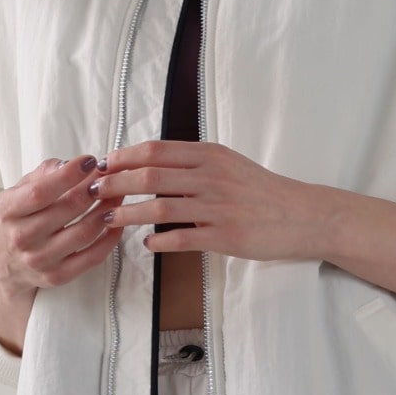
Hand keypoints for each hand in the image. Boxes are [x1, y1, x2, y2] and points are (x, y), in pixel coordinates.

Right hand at [0, 155, 120, 351]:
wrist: (2, 265)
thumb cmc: (16, 219)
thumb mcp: (17, 191)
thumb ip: (43, 174)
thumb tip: (71, 164)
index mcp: (8, 211)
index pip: (41, 192)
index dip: (69, 175)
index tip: (89, 161)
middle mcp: (21, 237)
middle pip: (68, 209)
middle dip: (94, 188)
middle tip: (110, 175)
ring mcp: (40, 260)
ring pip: (84, 232)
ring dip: (107, 210)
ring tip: (117, 195)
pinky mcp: (57, 276)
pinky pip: (92, 257)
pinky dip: (110, 238)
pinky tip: (116, 221)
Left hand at [90, 140, 328, 264]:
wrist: (302, 215)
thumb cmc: (262, 191)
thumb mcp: (229, 164)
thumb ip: (194, 162)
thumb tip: (151, 163)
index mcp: (210, 155)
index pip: (155, 150)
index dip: (123, 157)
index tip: (101, 165)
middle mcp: (211, 176)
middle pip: (150, 175)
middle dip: (115, 183)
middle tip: (93, 192)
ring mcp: (218, 207)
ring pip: (160, 206)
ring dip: (128, 213)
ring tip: (109, 220)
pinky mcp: (225, 236)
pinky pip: (182, 238)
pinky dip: (158, 241)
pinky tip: (146, 244)